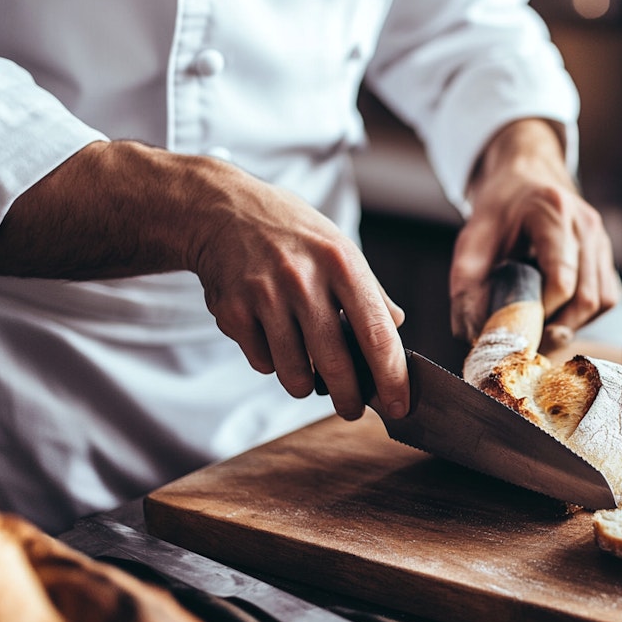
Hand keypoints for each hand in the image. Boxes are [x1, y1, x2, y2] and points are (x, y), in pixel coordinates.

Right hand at [0, 141, 409, 420]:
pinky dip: (272, 363)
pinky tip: (273, 338)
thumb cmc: (292, 234)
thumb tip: (396, 328)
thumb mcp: (338, 247)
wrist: (222, 211)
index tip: (399, 406)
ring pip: (295, 373)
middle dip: (349, 399)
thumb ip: (369, 290)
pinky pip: (262, 363)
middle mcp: (304, 279)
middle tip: (353, 410)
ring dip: (306, 385)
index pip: (376, 333)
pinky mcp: (232, 312)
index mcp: (341, 262)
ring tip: (309, 375)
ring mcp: (265, 296)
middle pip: (336, 363)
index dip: (391, 377)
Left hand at [449, 119, 621, 346]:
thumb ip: (466, 285)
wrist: (525, 177)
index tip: (517, 322)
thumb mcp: (473, 238)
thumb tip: (470, 335)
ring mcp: (602, 239)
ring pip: (601, 301)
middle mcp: (586, 225)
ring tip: (541, 326)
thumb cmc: (499, 209)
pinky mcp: (607, 254)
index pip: (562, 280)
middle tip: (527, 338)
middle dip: (557, 327)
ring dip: (573, 324)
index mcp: (553, 212)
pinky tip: (558, 312)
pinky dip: (585, 315)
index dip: (541, 312)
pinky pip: (607, 297)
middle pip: (586, 298)